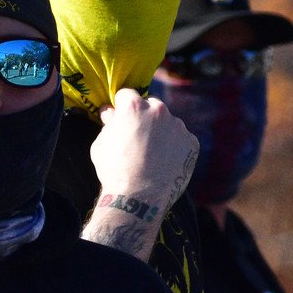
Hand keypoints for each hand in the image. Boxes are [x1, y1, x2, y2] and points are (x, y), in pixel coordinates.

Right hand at [90, 87, 197, 212]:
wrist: (139, 198)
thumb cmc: (114, 170)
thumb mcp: (101, 144)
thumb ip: (108, 124)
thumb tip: (110, 113)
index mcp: (134, 106)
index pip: (127, 94)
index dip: (122, 106)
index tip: (121, 118)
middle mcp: (159, 110)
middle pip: (151, 105)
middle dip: (145, 117)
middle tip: (138, 138)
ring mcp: (178, 126)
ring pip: (169, 123)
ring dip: (161, 132)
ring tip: (152, 155)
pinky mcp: (192, 142)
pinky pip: (182, 139)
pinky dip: (175, 147)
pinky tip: (165, 163)